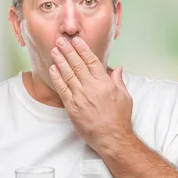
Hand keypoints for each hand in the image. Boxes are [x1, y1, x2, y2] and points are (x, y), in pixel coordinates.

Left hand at [48, 36, 133, 152]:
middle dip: (68, 51)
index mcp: (104, 83)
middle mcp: (91, 87)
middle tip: (61, 40)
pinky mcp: (72, 107)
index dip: (82, 49)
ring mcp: (80, 97)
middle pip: (77, 64)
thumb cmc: (120, 118)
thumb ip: (118, 80)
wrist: (111, 137)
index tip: (76, 40)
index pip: (91, 61)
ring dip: (60, 61)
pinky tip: (52, 69)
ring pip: (68, 74)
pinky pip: (62, 89)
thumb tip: (118, 68)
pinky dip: (57, 78)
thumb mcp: (124, 96)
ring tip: (54, 50)